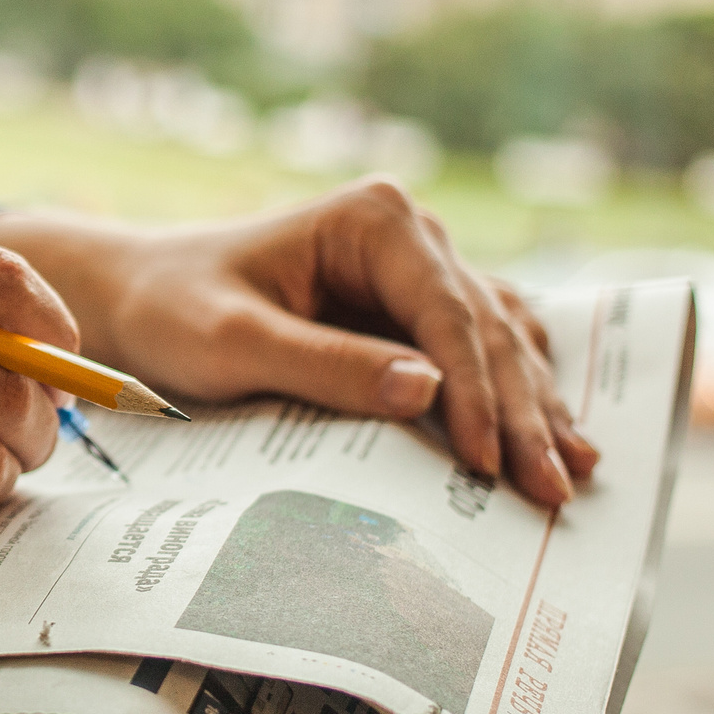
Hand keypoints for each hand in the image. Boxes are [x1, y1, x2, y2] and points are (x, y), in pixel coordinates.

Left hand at [0, 178, 597, 509]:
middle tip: (554, 494)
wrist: (140, 298)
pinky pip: (486, 353)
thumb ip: (327, 365)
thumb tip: (429, 391)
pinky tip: (553, 441)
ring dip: (538, 410)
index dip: (479, 393)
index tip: (491, 464)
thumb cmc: (175, 312)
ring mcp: (422, 271)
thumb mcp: (236, 343)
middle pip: (488, 333)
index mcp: (376, 219)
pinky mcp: (415, 311)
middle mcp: (414, 234)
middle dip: (524, 416)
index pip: (448, 315)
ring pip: (502, 344)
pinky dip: (518, 398)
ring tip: (573, 477)